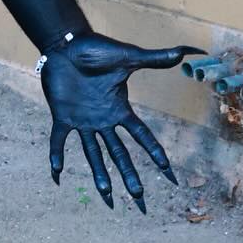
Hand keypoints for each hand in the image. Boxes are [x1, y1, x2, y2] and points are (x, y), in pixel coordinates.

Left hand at [42, 32, 203, 212]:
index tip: (168, 173)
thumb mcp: (128, 57)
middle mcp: (104, 120)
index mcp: (120, 109)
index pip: (142, 136)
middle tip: (139, 198)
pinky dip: (57, 153)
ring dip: (99, 173)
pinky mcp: (62, 116)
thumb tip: (186, 51)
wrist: (67, 44)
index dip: (155, 153)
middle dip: (129, 175)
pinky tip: (56, 172)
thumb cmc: (97, 49)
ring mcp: (83, 120)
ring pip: (93, 153)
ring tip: (106, 195)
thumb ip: (155, 59)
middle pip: (120, 154)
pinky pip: (59, 139)